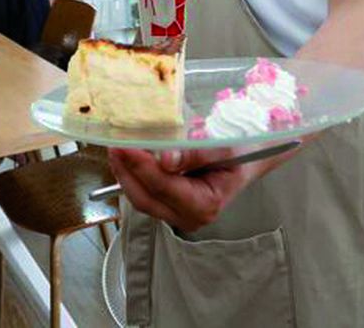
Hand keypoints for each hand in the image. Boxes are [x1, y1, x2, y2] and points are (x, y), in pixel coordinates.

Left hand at [107, 146, 256, 232]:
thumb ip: (194, 153)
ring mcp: (178, 216)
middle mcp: (190, 217)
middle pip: (146, 198)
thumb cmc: (240, 151)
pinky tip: (128, 159)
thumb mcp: (222, 146)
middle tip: (114, 145)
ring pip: (142, 199)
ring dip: (126, 175)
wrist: (249, 159)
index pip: (163, 187)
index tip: (125, 145)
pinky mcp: (170, 208)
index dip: (141, 166)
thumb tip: (164, 159)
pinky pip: (146, 196)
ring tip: (117, 150)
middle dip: (126, 172)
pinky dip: (134, 177)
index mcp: (205, 204)